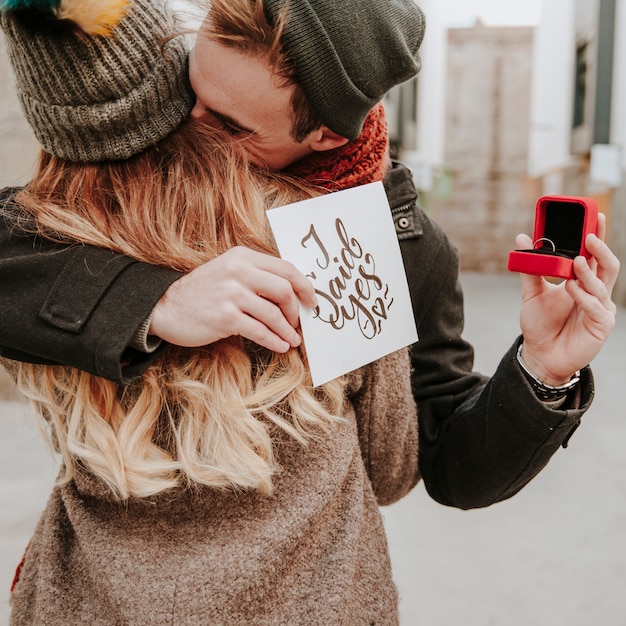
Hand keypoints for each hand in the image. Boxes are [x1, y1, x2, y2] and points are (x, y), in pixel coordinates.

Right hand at [149, 246, 316, 351]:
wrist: (165, 307)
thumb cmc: (203, 292)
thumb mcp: (228, 272)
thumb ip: (256, 276)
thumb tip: (292, 295)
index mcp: (242, 256)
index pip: (285, 268)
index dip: (304, 286)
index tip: (311, 301)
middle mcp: (238, 271)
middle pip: (284, 290)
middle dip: (296, 311)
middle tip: (299, 324)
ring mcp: (231, 294)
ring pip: (274, 314)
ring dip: (287, 331)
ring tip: (292, 340)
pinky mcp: (224, 318)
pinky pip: (260, 332)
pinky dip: (274, 341)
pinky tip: (281, 346)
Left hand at [517, 213, 619, 384]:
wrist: (540, 354)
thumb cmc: (540, 324)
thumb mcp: (532, 293)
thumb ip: (530, 267)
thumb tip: (522, 237)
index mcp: (582, 281)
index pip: (594, 254)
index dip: (597, 235)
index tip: (594, 215)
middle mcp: (595, 292)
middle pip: (607, 265)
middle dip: (601, 248)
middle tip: (589, 236)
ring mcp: (600, 308)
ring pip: (602, 284)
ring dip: (588, 272)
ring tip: (576, 262)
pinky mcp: (601, 325)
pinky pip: (596, 307)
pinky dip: (584, 296)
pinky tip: (572, 289)